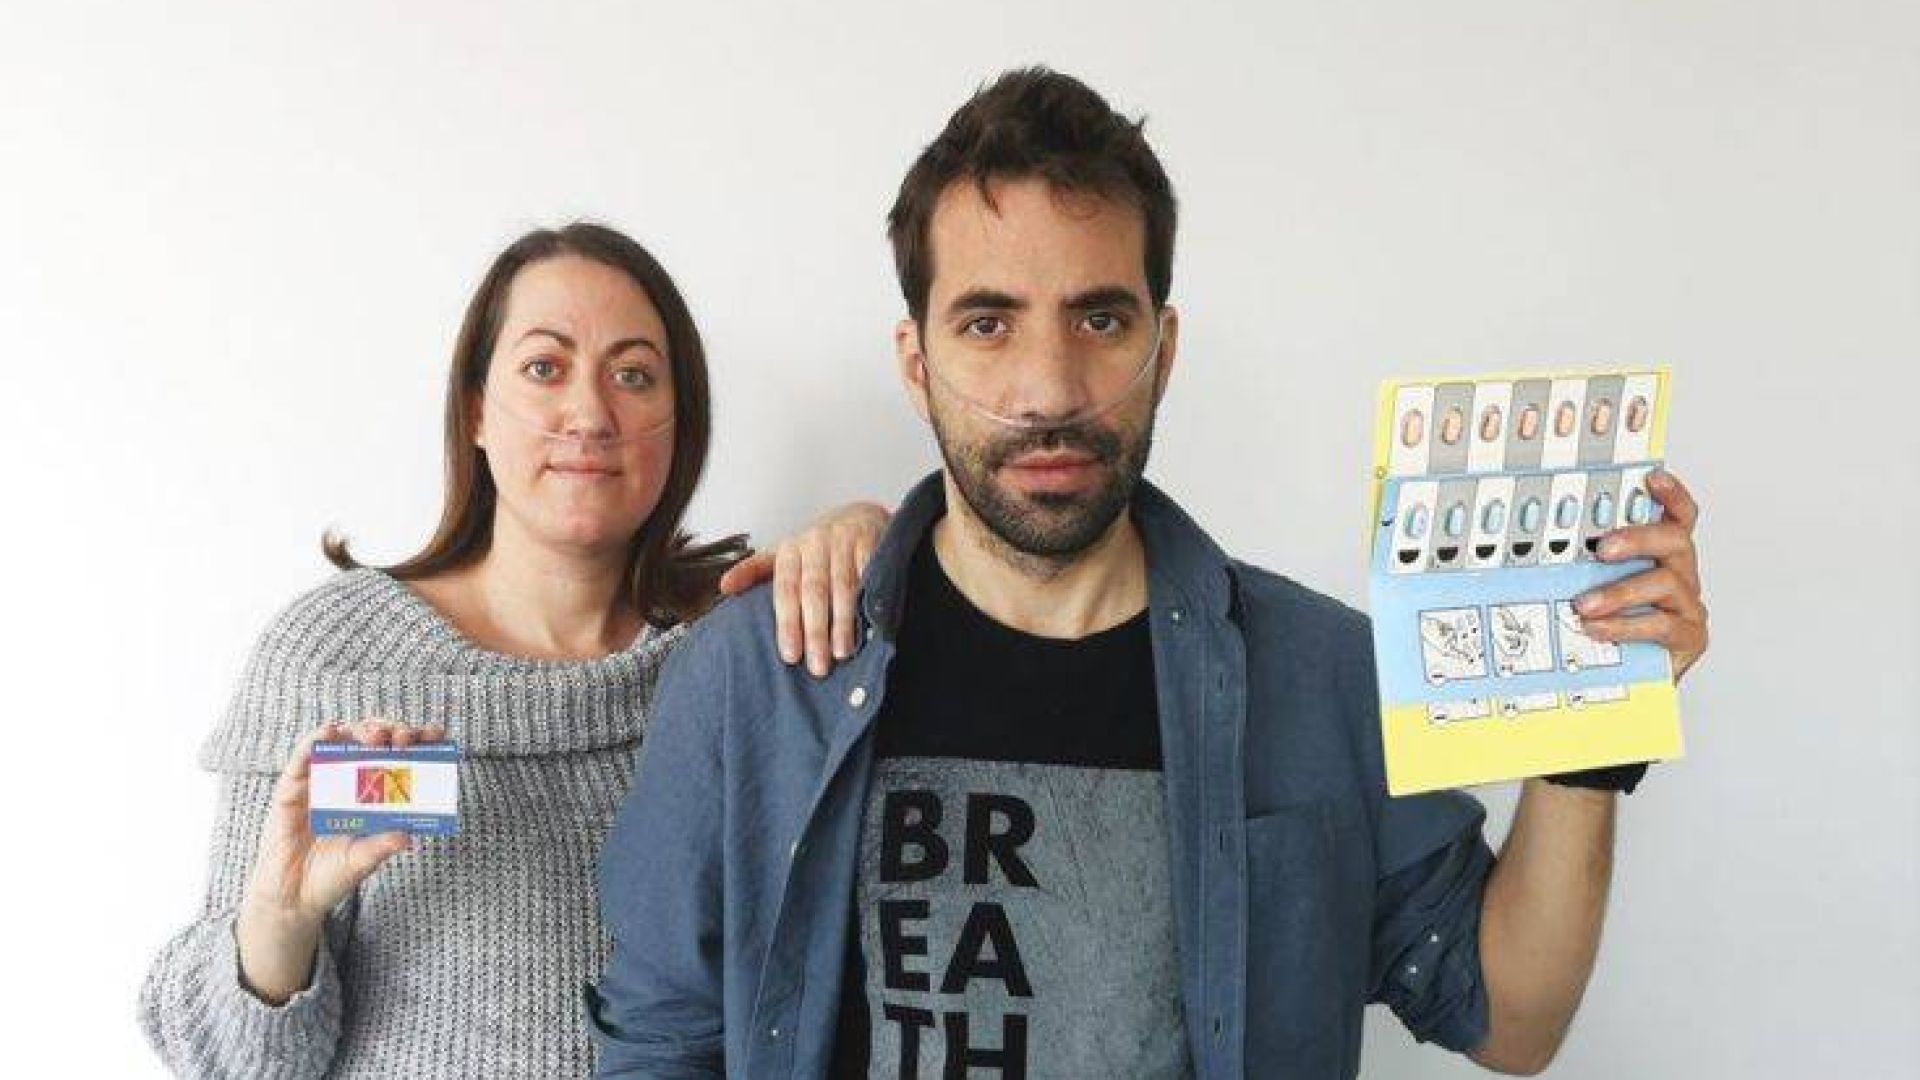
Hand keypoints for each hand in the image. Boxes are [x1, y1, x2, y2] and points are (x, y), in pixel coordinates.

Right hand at [236, 719, 444, 1001]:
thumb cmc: (333, 875)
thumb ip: (382, 846)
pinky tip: (331, 733)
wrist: (293, 896)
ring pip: (342, 739)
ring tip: (377, 736)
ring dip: (361, 730)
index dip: (417, 742)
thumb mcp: (363, 860)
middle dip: (392, 731)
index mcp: (374, 793)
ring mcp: (321, 779)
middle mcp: (349, 780)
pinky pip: (302, 755)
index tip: (435, 736)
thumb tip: (409, 836)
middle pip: (373, 740)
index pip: (399, 756)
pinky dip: (316, 740)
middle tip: (404, 738)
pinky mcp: (292, 786)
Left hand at [718, 501, 890, 677]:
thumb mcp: (784, 555)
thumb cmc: (817, 547)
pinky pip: (870, 573)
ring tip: (841, 652)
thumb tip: (724, 587)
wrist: (858, 516)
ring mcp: (845, 542)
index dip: (788, 623)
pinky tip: (870, 624)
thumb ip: (755, 571)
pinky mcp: (871, 542)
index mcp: (791, 551)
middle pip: (814, 591)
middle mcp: (816, 544)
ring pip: (843, 586)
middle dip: (815, 630)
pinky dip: (870, 598)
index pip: (786, 590)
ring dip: (843, 621)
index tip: (790, 655)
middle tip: (817, 666)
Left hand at [1571, 469, 1708, 682]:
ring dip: (1621, 592)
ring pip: (1665, 583)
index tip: (1652, 477)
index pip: (1677, 516)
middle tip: (1603, 548)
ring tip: (1584, 605)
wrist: (1627, 679)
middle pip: (1675, 540)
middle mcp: (1680, 574)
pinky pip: (1662, 625)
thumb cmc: (1608, 625)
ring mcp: (1687, 605)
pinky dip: (1626, 626)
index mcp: (1661, 555)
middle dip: (1639, 538)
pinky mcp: (1687, 637)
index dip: (1671, 494)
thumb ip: (1580, 566)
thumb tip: (1528, 546)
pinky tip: (1597, 629)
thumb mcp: (1592, 587)